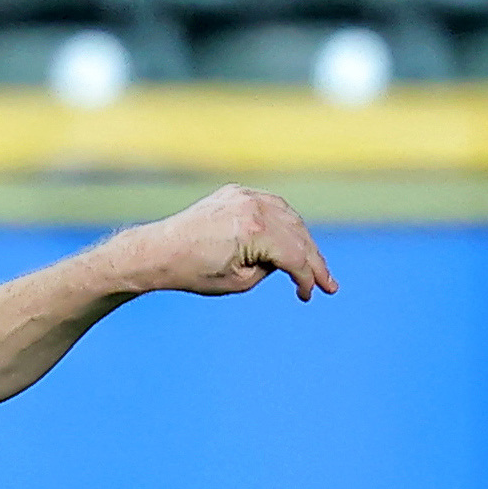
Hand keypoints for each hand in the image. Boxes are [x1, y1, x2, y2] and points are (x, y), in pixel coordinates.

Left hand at [103, 185, 337, 302]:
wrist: (159, 251)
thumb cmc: (194, 272)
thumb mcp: (240, 282)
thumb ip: (270, 269)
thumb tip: (286, 260)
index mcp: (255, 231)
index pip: (295, 256)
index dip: (307, 278)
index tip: (309, 295)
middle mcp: (253, 207)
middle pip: (298, 234)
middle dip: (314, 261)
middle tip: (329, 284)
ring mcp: (245, 195)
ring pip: (288, 217)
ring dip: (303, 240)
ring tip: (312, 264)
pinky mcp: (236, 193)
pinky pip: (271, 205)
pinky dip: (284, 221)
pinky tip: (293, 238)